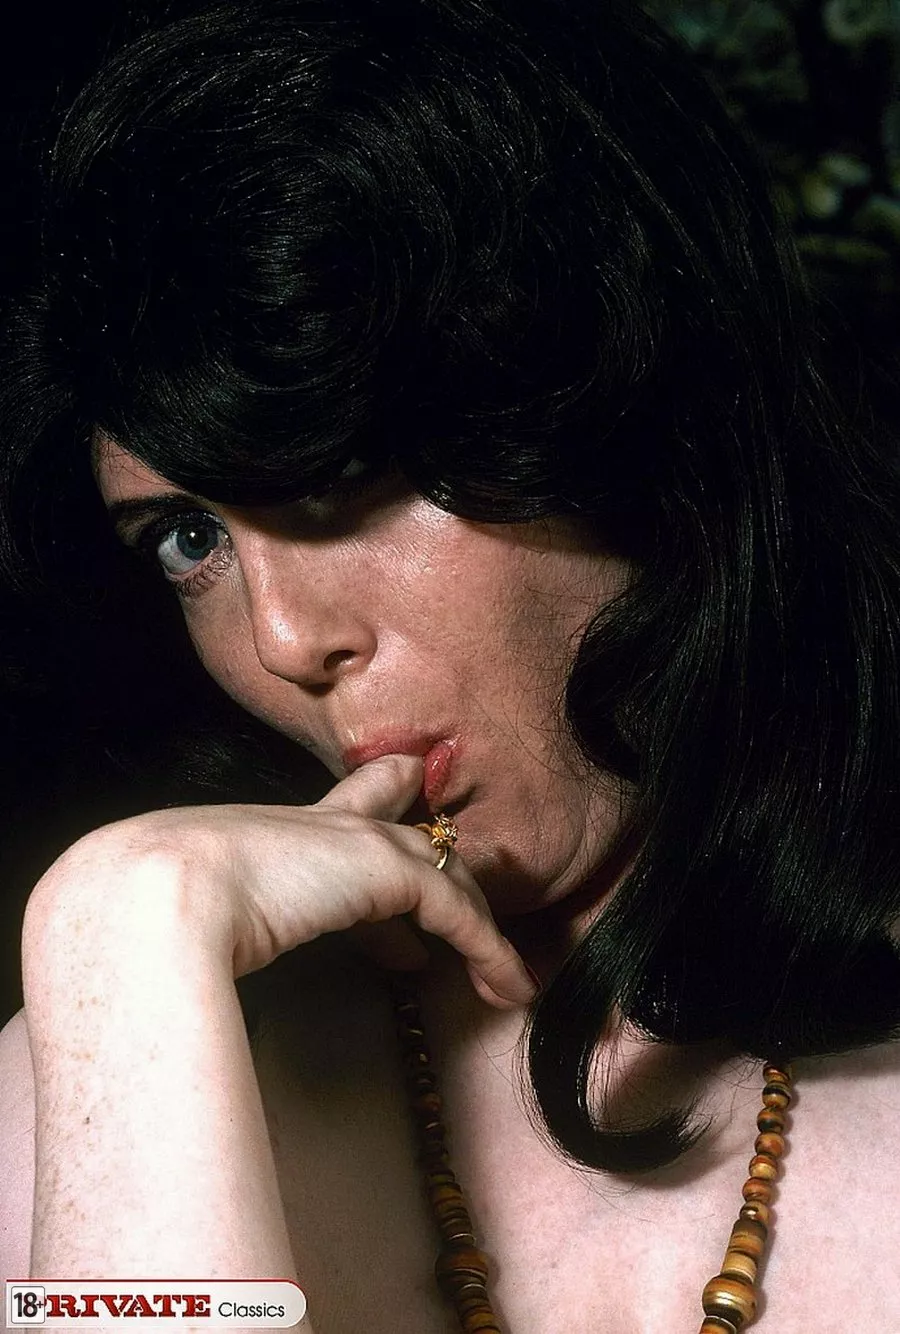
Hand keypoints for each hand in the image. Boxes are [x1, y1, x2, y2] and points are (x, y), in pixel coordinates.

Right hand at [30, 754, 535, 1008]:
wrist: (150, 900)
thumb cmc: (144, 917)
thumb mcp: (186, 918)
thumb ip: (211, 933)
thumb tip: (213, 979)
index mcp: (268, 830)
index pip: (340, 812)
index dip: (377, 826)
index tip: (402, 878)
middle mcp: (317, 824)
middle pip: (403, 825)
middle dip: (441, 862)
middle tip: (474, 913)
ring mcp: (355, 839)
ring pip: (444, 873)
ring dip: (478, 929)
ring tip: (504, 977)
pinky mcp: (387, 868)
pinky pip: (460, 911)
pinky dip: (490, 950)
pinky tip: (508, 988)